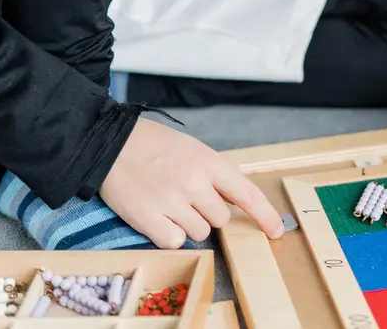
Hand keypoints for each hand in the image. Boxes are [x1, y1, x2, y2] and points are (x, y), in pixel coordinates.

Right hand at [100, 119, 282, 248]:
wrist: (110, 144)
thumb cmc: (153, 146)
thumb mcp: (192, 150)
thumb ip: (213, 175)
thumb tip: (232, 202)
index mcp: (209, 162)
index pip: (247, 194)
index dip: (265, 215)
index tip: (276, 230)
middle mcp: (194, 183)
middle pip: (220, 219)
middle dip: (207, 214)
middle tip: (185, 198)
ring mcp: (172, 202)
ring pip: (199, 233)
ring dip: (187, 225)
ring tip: (167, 203)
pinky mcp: (149, 219)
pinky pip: (175, 241)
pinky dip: (168, 235)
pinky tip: (156, 216)